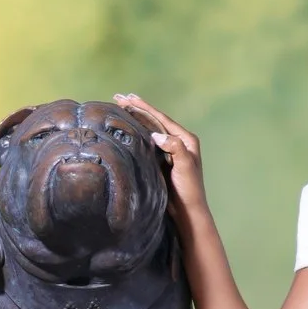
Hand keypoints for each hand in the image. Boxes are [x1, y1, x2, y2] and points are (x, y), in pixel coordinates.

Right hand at [113, 94, 204, 212]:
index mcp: (186, 139)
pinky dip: (137, 132)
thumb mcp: (184, 166)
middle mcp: (178, 141)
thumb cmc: (189, 189)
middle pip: (154, 120)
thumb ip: (175, 148)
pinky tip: (127, 128)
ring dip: (136, 118)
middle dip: (137, 108)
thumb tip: (156, 135)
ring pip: (149, 129)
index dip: (144, 107)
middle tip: (118, 97)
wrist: (188, 210)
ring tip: (121, 107)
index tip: (128, 97)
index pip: (161, 118)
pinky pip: (147, 141)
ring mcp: (169, 150)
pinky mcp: (162, 160)